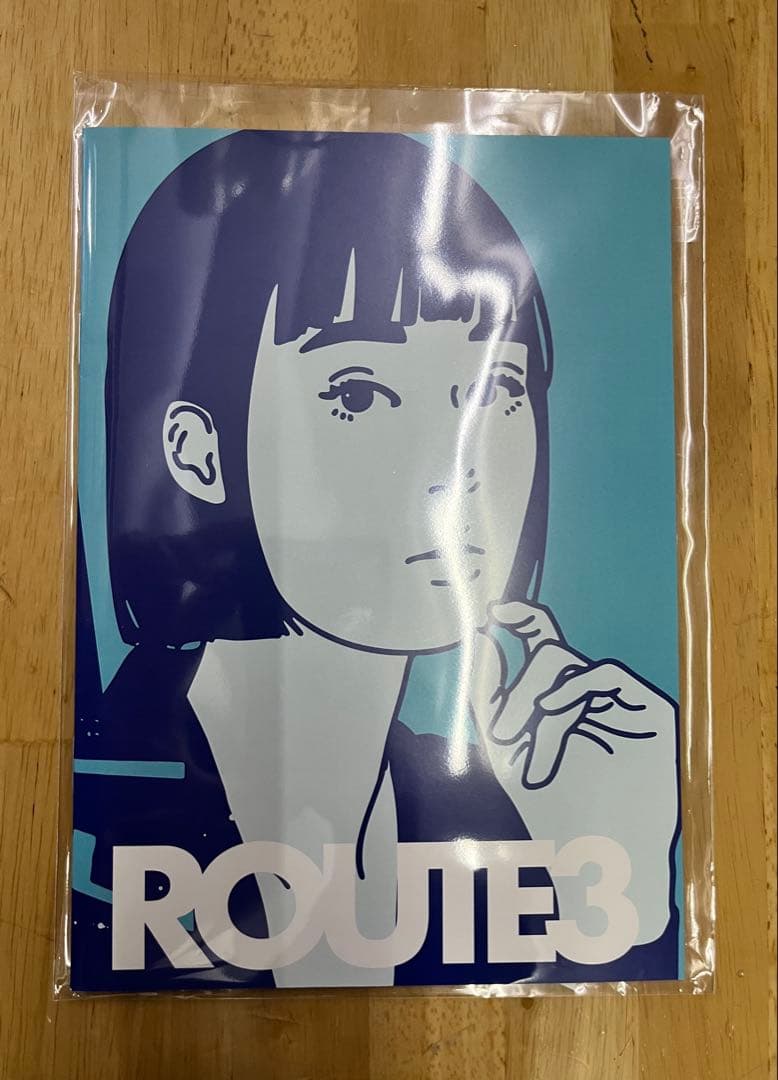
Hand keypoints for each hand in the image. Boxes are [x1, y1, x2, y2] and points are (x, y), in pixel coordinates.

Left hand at [469, 600, 678, 944]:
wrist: (601, 864)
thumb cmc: (554, 812)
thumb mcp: (505, 751)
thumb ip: (490, 695)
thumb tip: (485, 638)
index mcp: (560, 696)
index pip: (543, 639)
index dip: (522, 617)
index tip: (493, 612)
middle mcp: (592, 692)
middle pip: (548, 654)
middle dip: (518, 693)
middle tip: (504, 740)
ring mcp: (622, 699)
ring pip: (569, 667)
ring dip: (539, 708)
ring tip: (532, 763)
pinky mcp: (651, 709)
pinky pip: (605, 674)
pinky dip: (573, 688)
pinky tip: (552, 713)